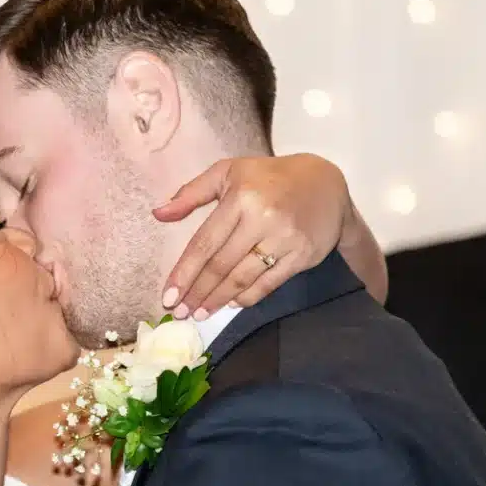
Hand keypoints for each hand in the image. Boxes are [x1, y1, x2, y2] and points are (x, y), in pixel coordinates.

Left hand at [156, 153, 351, 319]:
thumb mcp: (229, 172)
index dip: (184, 273)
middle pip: (221, 265)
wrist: (327, 185)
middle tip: (180, 312)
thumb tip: (158, 214)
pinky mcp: (302, 255)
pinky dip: (246, 297)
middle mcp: (262, 219)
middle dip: (197, 292)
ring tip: (200, 313)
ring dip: (218, 300)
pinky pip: (268, 284)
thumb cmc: (270, 178)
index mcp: (240, 197)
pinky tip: (230, 304)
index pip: (205, 242)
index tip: (168, 296)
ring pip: (243, 278)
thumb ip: (192, 193)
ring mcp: (284, 239)